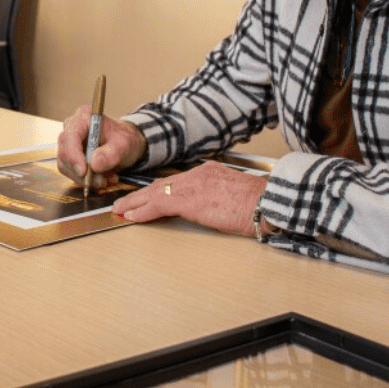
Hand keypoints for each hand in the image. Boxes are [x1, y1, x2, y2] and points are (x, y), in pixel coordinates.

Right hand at [56, 105, 145, 190]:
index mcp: (83, 117)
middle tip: (101, 181)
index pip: (70, 136)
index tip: (84, 172)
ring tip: (106, 180)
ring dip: (84, 179)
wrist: (124, 144)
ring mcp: (68, 144)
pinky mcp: (69, 157)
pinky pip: (70, 173)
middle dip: (82, 172)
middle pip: (65, 153)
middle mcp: (71, 129)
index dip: (74, 155)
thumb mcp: (124, 144)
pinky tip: (101, 178)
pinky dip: (85, 180)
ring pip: (65, 166)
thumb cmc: (124, 138)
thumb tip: (94, 164)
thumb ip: (111, 153)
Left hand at [111, 162, 267, 237]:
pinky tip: (131, 216)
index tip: (145, 198)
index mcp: (208, 173)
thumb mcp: (235, 197)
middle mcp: (197, 174)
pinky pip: (158, 204)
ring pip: (155, 192)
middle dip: (140, 195)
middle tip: (124, 202)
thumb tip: (211, 210)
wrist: (268, 203)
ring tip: (120, 209)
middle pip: (161, 185)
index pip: (176, 182)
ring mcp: (192, 185)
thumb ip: (218, 199)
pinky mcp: (189, 199)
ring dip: (134, 202)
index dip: (157, 191)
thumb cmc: (260, 205)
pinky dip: (142, 211)